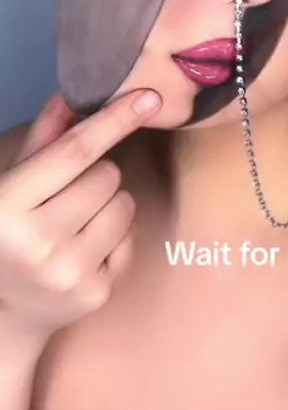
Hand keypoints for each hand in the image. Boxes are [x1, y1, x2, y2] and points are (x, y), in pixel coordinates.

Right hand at [0, 88, 160, 341]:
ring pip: (126, 204)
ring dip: (110, 204)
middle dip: (98, 175)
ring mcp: (68, 272)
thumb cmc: (10, 232)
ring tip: (78, 222)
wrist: (3, 315)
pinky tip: (85, 250)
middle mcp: (37, 241)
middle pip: (108, 176)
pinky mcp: (96, 293)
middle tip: (71, 194)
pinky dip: (115, 238)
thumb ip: (44, 137)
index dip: (115, 120)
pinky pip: (131, 239)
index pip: (75, 151)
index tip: (150, 97)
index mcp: (7, 204)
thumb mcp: (13, 182)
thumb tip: (71, 94)